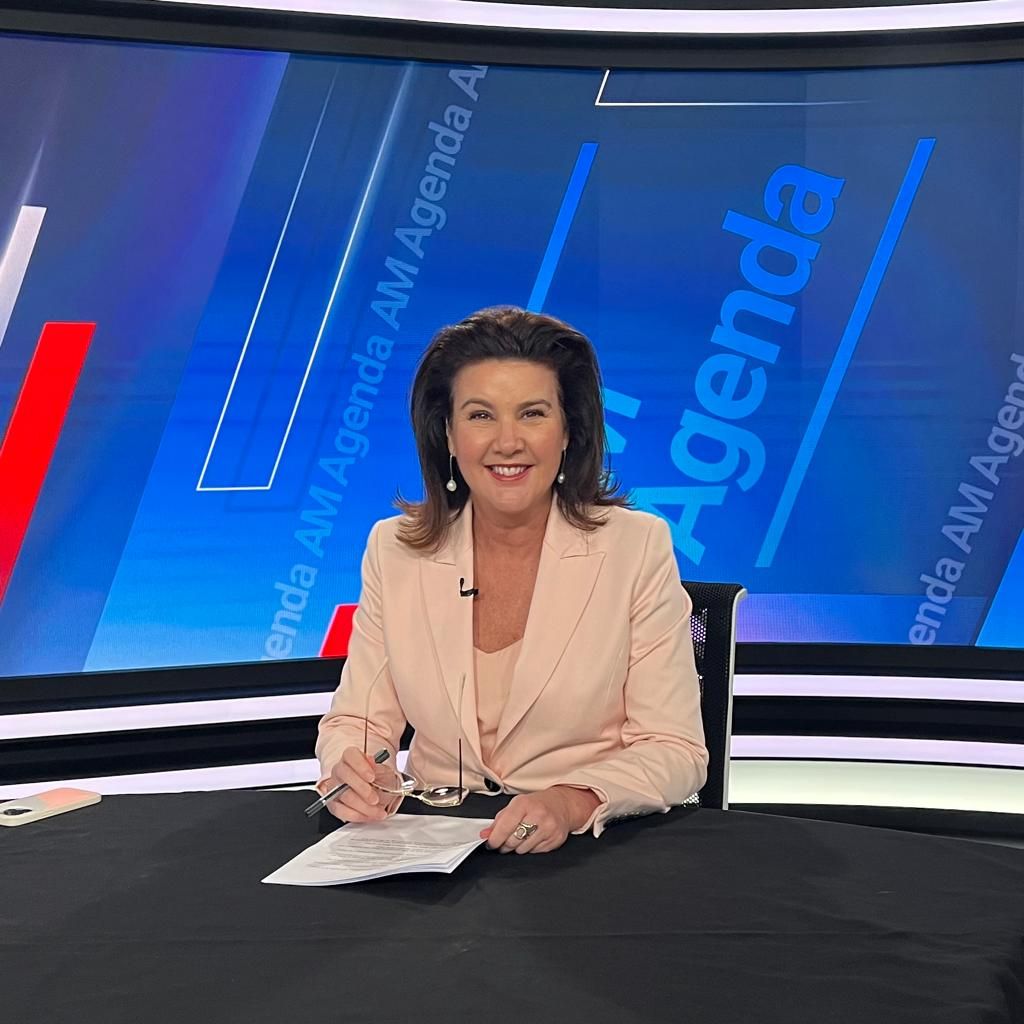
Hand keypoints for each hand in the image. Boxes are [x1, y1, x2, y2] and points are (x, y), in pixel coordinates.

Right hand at [319, 747, 399, 822]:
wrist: (380, 795)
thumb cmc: (380, 781)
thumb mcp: (385, 772)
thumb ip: (377, 767)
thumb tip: (370, 760)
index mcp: (352, 757)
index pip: (350, 755)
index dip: (360, 766)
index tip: (372, 777)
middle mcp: (340, 770)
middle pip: (344, 775)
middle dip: (362, 789)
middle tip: (375, 799)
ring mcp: (335, 787)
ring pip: (344, 796)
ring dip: (363, 806)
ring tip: (377, 810)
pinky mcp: (333, 804)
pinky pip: (341, 811)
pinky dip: (357, 815)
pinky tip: (368, 815)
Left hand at [480, 787, 600, 853]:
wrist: (562, 805)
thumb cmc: (536, 804)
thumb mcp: (516, 805)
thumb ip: (499, 820)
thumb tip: (485, 835)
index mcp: (524, 804)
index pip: (505, 826)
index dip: (495, 839)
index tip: (490, 843)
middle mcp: (538, 815)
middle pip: (513, 841)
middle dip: (504, 845)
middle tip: (504, 842)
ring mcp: (548, 828)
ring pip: (523, 849)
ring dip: (517, 848)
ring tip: (520, 838)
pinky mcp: (555, 840)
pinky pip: (534, 853)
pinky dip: (530, 849)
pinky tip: (532, 839)